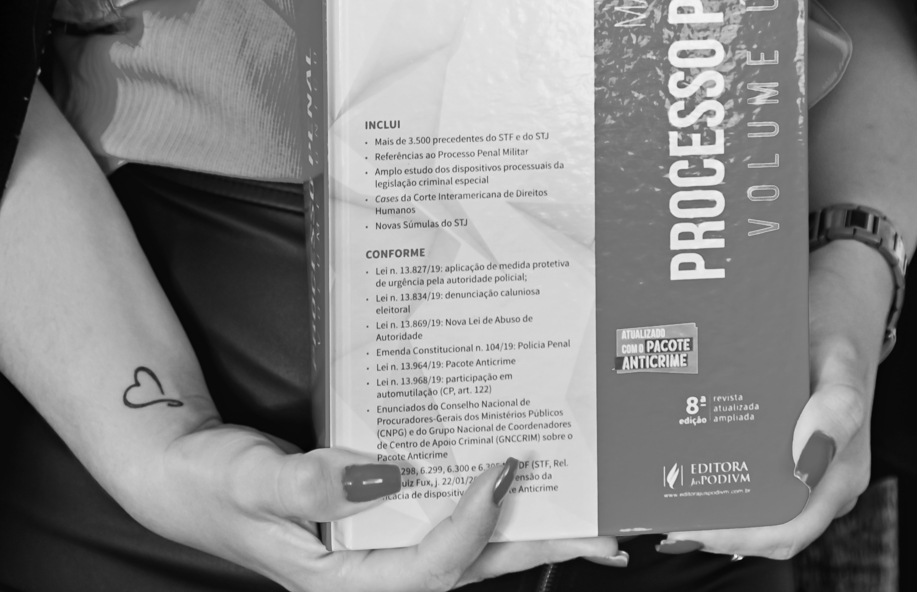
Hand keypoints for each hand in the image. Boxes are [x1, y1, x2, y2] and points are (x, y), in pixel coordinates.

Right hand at [125, 424, 621, 591]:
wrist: (182, 474)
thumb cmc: (212, 480)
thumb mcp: (252, 479)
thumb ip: (306, 484)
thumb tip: (384, 475)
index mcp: (341, 580)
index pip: (430, 567)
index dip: (472, 521)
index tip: (503, 464)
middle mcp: (368, 576)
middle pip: (467, 571)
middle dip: (536, 551)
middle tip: (606, 539)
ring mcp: (374, 556)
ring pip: (464, 554)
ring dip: (522, 536)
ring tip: (588, 522)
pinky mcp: (375, 531)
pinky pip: (443, 528)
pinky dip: (485, 513)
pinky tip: (513, 489)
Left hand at [655, 242, 890, 560]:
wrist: (843, 294)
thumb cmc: (840, 325)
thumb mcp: (841, 360)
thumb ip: (837, 409)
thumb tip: (805, 466)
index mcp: (842, 471)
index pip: (788, 528)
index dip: (739, 537)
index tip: (691, 527)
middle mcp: (823, 478)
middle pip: (767, 526)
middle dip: (715, 529)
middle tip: (661, 516)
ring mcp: (805, 463)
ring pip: (757, 506)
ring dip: (713, 509)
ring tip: (663, 499)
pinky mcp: (785, 443)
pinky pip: (754, 476)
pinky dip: (721, 481)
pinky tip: (684, 469)